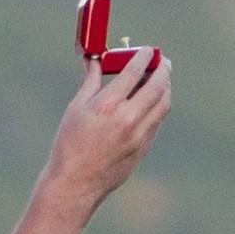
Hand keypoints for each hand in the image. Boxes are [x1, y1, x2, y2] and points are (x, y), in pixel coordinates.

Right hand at [12, 50, 171, 233]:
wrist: (76, 183)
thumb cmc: (69, 144)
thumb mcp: (76, 108)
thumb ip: (91, 81)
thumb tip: (95, 59)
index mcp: (107, 106)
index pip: (134, 72)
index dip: (144, 57)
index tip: (149, 50)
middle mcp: (127, 119)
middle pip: (157, 86)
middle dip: (163, 69)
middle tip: (162, 61)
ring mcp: (139, 135)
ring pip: (163, 104)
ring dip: (165, 87)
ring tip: (160, 79)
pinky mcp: (144, 148)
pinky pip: (157, 120)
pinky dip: (158, 106)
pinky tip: (151, 101)